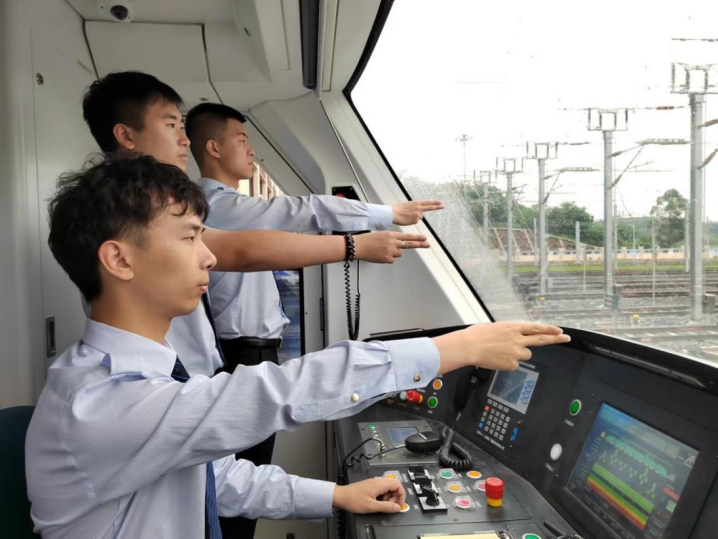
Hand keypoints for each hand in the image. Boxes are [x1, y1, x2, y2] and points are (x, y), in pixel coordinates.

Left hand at [333, 478, 405, 513]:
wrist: (341, 496)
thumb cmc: (354, 500)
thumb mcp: (372, 506)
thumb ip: (386, 507)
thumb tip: (397, 507)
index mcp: (380, 484)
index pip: (398, 485)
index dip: (401, 495)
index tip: (399, 504)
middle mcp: (378, 481)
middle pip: (394, 486)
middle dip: (395, 497)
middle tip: (390, 506)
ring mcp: (374, 483)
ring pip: (388, 488)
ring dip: (389, 497)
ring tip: (382, 505)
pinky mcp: (370, 486)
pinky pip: (381, 489)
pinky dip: (383, 496)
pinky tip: (377, 502)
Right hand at [354, 231, 428, 263]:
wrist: (359, 245)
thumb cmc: (368, 240)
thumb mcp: (382, 235)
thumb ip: (392, 239)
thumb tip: (399, 246)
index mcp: (391, 235)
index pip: (407, 236)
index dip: (417, 237)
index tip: (425, 238)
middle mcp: (393, 242)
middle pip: (408, 245)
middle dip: (419, 244)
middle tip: (428, 244)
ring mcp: (391, 250)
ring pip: (399, 254)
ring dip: (393, 253)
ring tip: (383, 250)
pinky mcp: (388, 258)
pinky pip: (392, 260)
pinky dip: (387, 259)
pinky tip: (380, 255)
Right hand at [392, 200, 443, 224]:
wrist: (393, 214)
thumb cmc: (398, 209)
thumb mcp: (408, 205)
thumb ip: (415, 208)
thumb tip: (420, 214)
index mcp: (416, 203)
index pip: (428, 202)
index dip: (435, 202)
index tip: (441, 202)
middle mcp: (418, 208)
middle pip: (430, 207)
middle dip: (437, 206)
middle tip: (443, 206)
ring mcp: (418, 214)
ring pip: (419, 217)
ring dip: (415, 217)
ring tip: (407, 216)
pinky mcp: (415, 220)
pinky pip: (415, 221)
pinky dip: (411, 221)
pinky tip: (406, 219)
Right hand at [433, 322, 570, 373]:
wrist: (469, 347)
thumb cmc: (477, 335)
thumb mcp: (495, 327)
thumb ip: (508, 332)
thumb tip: (513, 337)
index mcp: (513, 327)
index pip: (536, 327)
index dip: (549, 329)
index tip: (559, 330)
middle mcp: (518, 339)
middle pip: (541, 340)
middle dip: (556, 339)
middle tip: (566, 338)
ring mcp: (516, 352)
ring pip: (525, 354)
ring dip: (518, 353)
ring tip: (502, 351)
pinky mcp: (512, 364)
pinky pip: (514, 363)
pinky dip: (508, 362)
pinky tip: (497, 358)